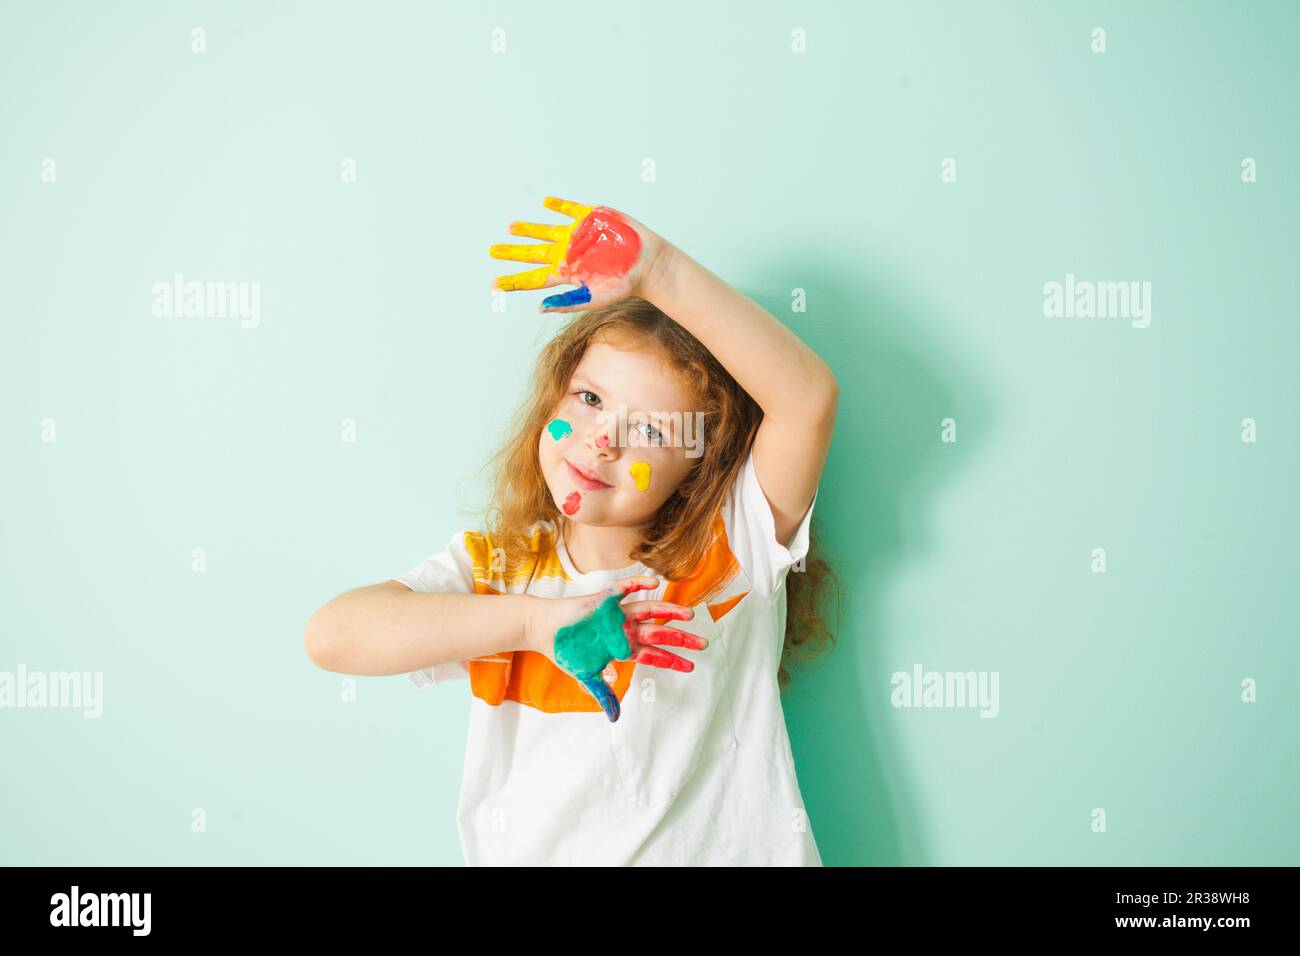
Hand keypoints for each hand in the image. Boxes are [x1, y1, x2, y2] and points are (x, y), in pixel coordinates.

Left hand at [489, 196, 665, 313]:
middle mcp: (567, 254)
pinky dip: (557, 206)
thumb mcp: (593, 298)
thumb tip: (538, 308)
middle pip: (534, 254)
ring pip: (546, 231)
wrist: (646, 263)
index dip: (514, 280)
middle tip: (492, 251)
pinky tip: (545, 203)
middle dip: (513, 253)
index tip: (494, 284)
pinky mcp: (590, 219)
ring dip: (528, 229)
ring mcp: (577, 235)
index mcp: (565, 274)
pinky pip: (570, 210)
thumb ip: (567, 302)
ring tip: (510, 227)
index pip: (534, 278)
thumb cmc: (623, 285)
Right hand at [524, 575, 702, 720]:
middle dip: (681, 639)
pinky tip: (655, 584)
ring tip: (689, 614)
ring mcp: (616, 614)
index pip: (653, 655)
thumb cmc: (566, 650)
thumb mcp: (586, 677)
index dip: (672, 661)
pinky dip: (638, 585)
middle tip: (704, 644)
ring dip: (669, 612)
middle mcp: (625, 629)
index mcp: (623, 647)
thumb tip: (614, 718)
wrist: (544, 629)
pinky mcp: (604, 600)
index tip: (691, 666)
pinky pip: (624, 589)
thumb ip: (603, 694)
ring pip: (649, 611)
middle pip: (659, 633)